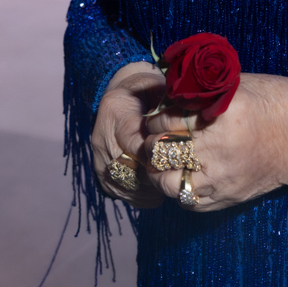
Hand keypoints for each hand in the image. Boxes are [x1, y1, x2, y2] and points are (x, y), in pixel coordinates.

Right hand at [91, 62, 167, 208]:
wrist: (123, 95)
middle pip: (129, 166)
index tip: (177, 160)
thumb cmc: (147, 91)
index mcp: (116, 112)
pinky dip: (138, 197)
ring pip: (123, 183)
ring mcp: (98, 156)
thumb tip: (189, 120)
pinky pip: (117, 191)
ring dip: (148, 190)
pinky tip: (156, 196)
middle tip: (178, 178)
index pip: (135, 142)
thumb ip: (168, 105)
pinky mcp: (100, 171)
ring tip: (169, 188)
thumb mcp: (157, 88)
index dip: (157, 155)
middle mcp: (102, 136)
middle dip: (155, 175)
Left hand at [143, 73, 287, 211]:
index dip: (156, 116)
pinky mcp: (229, 197)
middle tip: (155, 134)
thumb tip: (166, 92)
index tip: (158, 114)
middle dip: (152, 141)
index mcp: (222, 114)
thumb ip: (201, 91)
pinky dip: (178, 189)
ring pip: (168, 182)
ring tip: (163, 159)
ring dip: (159, 170)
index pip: (167, 120)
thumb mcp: (236, 85)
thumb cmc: (274, 100)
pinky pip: (188, 202)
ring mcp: (224, 177)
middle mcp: (220, 147)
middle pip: (162, 150)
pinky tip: (182, 176)